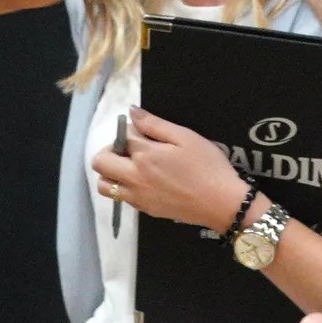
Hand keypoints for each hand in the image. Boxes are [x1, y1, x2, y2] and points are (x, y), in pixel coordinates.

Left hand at [92, 107, 249, 230]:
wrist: (221, 203)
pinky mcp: (145, 210)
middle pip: (100, 163)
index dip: (131, 129)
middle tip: (130, 149)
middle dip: (109, 150)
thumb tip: (131, 112)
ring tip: (131, 166)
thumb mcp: (185, 137)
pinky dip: (124, 187)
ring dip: (111, 172)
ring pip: (105, 185)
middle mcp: (134, 177)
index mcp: (144, 156)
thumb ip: (154, 124)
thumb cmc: (207, 166)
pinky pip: (121, 198)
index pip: (122, 136)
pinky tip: (145, 181)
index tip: (144, 130)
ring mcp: (138, 197)